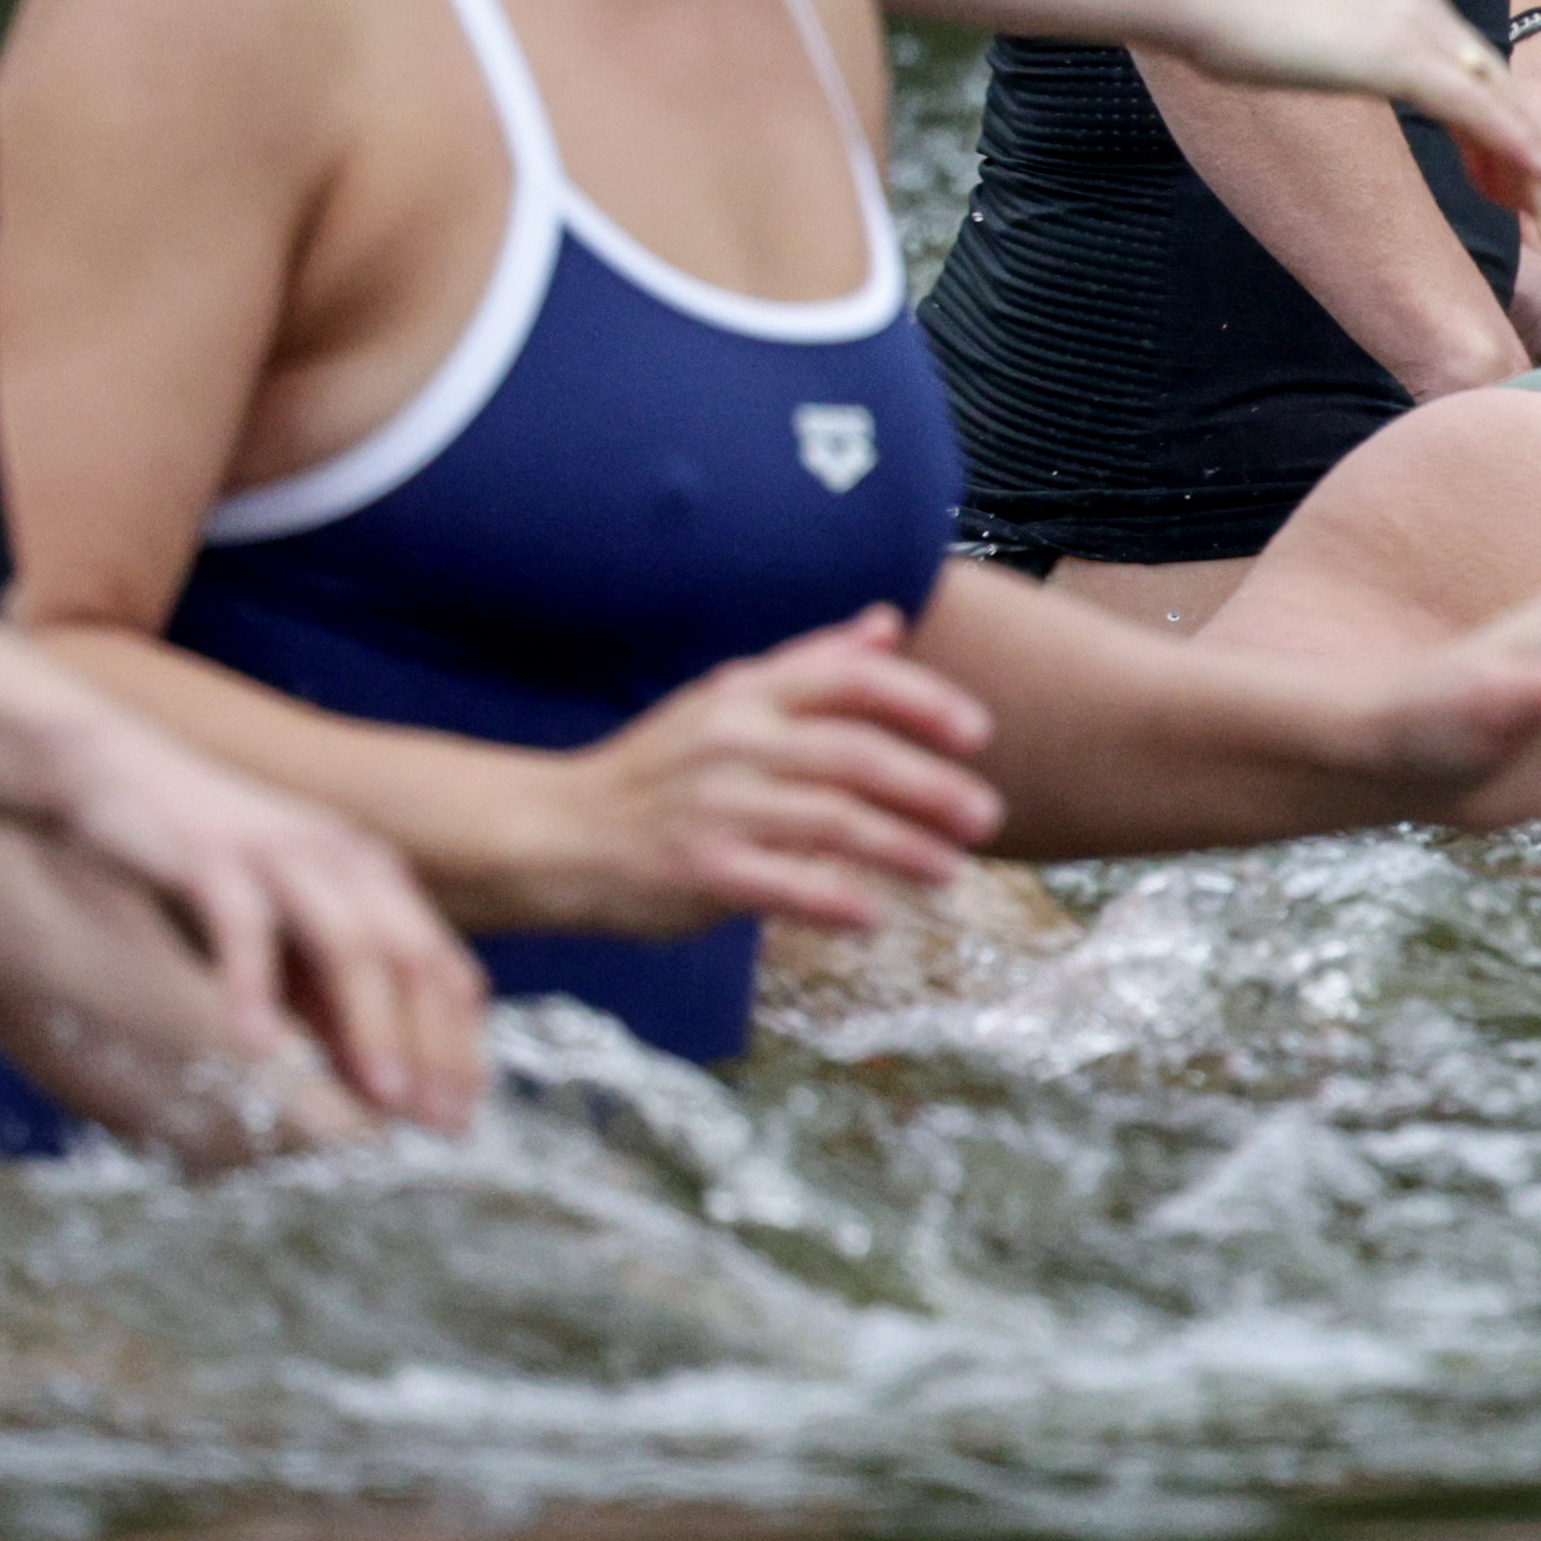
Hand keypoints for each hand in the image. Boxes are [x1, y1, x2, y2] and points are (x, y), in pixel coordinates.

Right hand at [37, 715, 490, 1134]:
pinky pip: (245, 929)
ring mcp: (286, 855)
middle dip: (435, 1047)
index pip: (442, 966)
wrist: (115, 772)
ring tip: (383, 1100)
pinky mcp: (217, 857)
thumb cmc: (204, 863)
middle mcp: (347, 860)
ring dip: (372, 1027)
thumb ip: (325, 1000)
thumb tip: (372, 1087)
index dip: (461, 1042)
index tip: (465, 1114)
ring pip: (351, 946)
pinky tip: (254, 1047)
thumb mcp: (283, 936)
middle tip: (441, 1123)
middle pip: (413, 960)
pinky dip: (254, 989)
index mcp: (374, 876)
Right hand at [506, 607, 1006, 936]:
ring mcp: (716, 807)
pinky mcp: (699, 871)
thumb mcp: (726, 700)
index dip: (922, 701)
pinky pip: (784, 886)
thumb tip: (884, 623)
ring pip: (833, 823)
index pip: (851, 679)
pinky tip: (874, 917)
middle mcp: (735, 741)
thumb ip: (811, 665)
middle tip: (987, 816)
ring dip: (904, 849)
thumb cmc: (656, 770)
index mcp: (747, 694)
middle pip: (856, 756)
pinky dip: (836, 901)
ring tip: (951, 871)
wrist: (553, 833)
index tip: (977, 733)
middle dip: (931, 786)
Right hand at [1167, 0, 1540, 218]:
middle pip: (1494, 76)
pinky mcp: (1395, 56)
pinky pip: (1475, 107)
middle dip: (1525, 135)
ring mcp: (1410, 25)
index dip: (1495, 114)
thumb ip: (1334, 48)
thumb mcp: (1298, 30)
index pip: (1465, 60)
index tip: (1505, 163)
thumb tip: (1326, 71)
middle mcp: (1417, 0)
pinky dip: (1517, 143)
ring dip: (1536, 147)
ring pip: (1497, 93)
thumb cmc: (1221, 12)